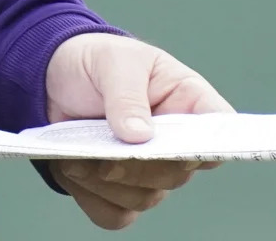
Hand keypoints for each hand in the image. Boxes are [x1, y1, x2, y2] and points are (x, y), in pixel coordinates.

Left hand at [43, 33, 230, 229]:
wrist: (54, 78)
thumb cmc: (98, 62)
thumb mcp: (113, 62)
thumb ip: (127, 95)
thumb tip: (140, 136)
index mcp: (189, 100)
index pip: (220, 128)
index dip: (212, 144)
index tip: (187, 152)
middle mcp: (177, 142)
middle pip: (178, 173)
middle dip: (137, 168)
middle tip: (103, 156)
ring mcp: (151, 170)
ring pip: (145, 197)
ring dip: (106, 184)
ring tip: (76, 157)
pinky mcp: (120, 190)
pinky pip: (115, 213)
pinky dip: (91, 197)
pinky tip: (74, 170)